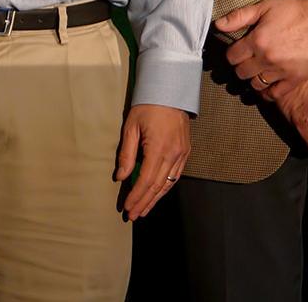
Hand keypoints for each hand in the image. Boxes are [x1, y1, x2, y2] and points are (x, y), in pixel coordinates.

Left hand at [114, 104, 190, 220]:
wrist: (170, 91)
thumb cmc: (147, 106)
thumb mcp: (131, 127)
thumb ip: (126, 154)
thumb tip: (121, 177)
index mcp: (158, 148)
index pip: (146, 180)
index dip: (136, 196)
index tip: (127, 208)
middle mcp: (173, 154)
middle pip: (157, 186)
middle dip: (144, 203)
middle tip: (133, 216)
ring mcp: (182, 153)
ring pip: (169, 184)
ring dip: (155, 199)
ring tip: (144, 210)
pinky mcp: (186, 151)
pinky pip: (176, 175)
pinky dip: (166, 188)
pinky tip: (157, 195)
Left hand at [215, 0, 307, 87]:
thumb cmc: (295, 11)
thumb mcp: (265, 7)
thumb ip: (239, 17)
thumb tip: (218, 24)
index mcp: (258, 40)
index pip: (232, 57)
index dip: (232, 54)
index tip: (237, 51)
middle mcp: (267, 58)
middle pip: (242, 72)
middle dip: (241, 66)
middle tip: (247, 60)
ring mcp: (281, 71)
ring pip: (256, 84)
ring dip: (253, 78)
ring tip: (257, 71)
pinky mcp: (295, 79)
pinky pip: (274, 94)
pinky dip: (267, 92)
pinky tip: (267, 85)